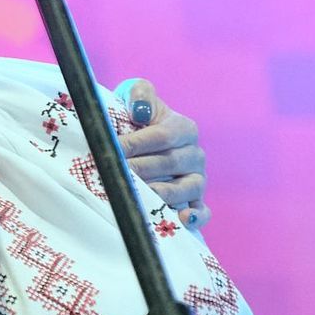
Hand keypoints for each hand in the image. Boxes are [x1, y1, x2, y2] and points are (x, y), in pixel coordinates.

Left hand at [114, 78, 208, 227]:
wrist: (141, 137)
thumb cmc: (137, 116)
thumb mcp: (139, 96)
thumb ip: (140, 94)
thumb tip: (139, 110)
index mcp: (184, 129)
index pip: (160, 136)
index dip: (135, 143)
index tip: (112, 149)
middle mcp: (195, 154)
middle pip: (169, 163)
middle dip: (140, 169)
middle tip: (116, 174)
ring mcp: (198, 179)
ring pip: (186, 188)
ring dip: (161, 193)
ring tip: (137, 196)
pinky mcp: (196, 201)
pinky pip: (202, 210)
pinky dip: (195, 216)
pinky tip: (181, 220)